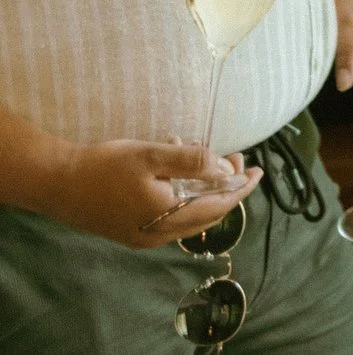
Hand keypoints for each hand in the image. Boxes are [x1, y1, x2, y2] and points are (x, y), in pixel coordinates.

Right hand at [29, 139, 258, 248]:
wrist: (56, 184)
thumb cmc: (103, 168)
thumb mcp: (151, 155)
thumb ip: (190, 161)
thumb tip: (223, 167)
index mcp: (168, 219)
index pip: (220, 206)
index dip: (242, 188)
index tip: (258, 171)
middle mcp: (159, 235)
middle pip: (208, 212)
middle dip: (225, 184)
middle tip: (233, 157)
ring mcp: (144, 236)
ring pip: (189, 213)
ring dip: (202, 186)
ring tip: (201, 154)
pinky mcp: (132, 231)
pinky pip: (170, 214)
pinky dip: (182, 192)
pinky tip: (174, 166)